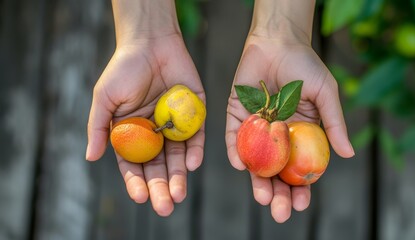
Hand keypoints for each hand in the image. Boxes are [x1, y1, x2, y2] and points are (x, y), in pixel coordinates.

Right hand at [86, 34, 204, 216]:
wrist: (151, 42)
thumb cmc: (124, 68)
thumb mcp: (104, 98)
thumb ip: (98, 127)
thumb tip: (90, 157)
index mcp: (132, 132)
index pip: (133, 163)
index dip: (135, 180)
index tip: (139, 196)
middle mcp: (154, 132)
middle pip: (157, 165)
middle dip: (160, 186)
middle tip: (165, 206)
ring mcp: (174, 125)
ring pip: (178, 156)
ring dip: (179, 176)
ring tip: (179, 194)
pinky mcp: (194, 114)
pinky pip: (195, 136)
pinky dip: (195, 150)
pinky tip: (193, 164)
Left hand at [226, 34, 354, 222]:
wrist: (278, 41)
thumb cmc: (306, 65)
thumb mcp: (326, 94)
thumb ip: (334, 123)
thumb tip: (348, 154)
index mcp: (298, 136)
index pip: (299, 169)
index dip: (301, 189)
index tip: (301, 205)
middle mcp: (276, 136)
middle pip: (275, 171)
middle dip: (278, 193)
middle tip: (279, 212)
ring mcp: (255, 128)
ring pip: (254, 160)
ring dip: (257, 180)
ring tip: (263, 197)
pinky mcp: (236, 115)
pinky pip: (234, 138)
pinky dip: (236, 152)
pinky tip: (241, 166)